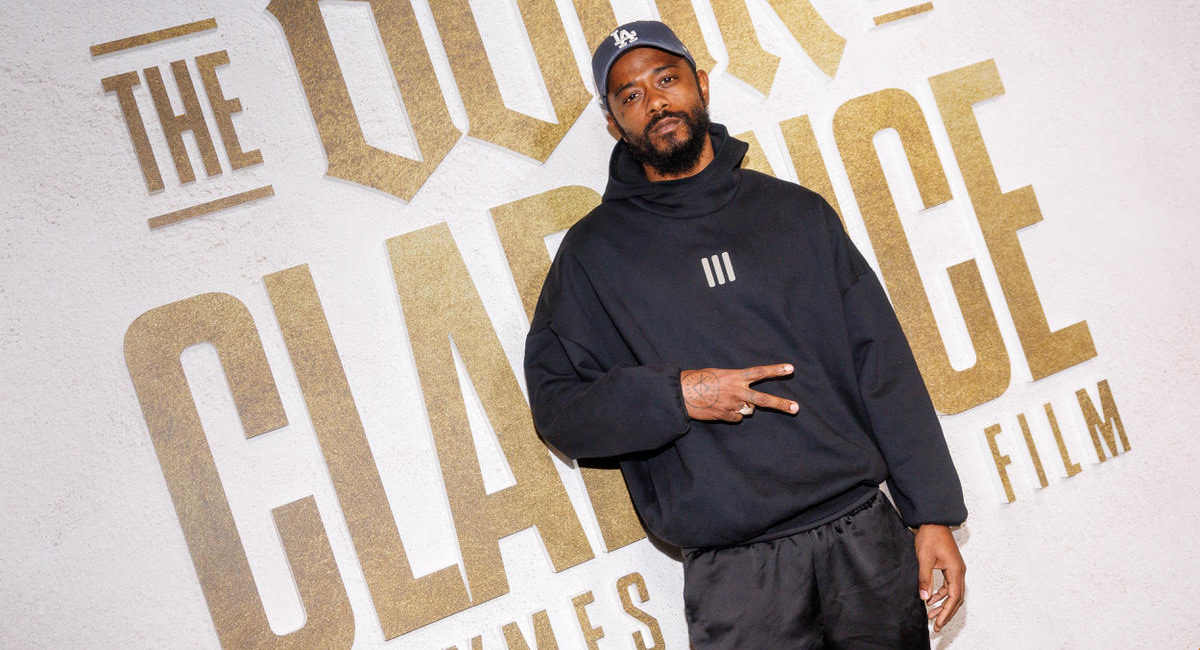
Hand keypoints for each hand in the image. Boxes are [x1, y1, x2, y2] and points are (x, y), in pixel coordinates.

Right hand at [680, 364, 797, 421]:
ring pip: (748, 410)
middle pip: (764, 399)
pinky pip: (736, 417)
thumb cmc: (698, 379)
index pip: (759, 372)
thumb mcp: (719, 374)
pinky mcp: (725, 416)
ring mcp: (732, 405)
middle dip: (781, 404)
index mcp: (735, 376)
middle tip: (796, 408)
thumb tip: (746, 397)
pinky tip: (720, 408)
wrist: (681, 394)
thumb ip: (735, 382)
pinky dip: (731, 414)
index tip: (790, 368)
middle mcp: (737, 391)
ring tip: (727, 400)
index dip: (776, 370)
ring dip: (743, 407)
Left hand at [915, 524, 964, 632]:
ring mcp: (956, 569)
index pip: (954, 598)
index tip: (938, 623)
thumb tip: (925, 598)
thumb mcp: (924, 558)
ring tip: (931, 614)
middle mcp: (959, 571)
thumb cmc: (930, 536)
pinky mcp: (951, 566)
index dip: (946, 612)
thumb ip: (925, 579)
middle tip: (936, 624)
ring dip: (942, 603)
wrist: (933, 520)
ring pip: (952, 592)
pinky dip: (941, 593)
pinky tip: (931, 598)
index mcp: (956, 571)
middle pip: (956, 598)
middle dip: (946, 612)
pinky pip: (949, 585)